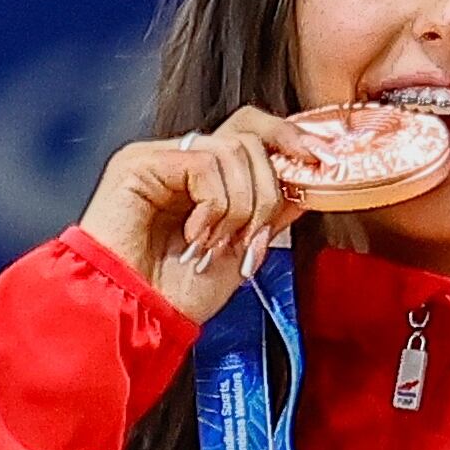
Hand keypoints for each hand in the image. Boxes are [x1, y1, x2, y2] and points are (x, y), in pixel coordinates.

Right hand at [76, 105, 329, 323]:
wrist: (131, 318)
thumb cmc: (173, 294)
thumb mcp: (241, 251)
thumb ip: (269, 214)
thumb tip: (304, 186)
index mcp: (202, 176)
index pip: (251, 132)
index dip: (287, 139)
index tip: (317, 162)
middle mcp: (180, 159)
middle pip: (249, 135)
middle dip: (268, 191)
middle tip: (254, 237)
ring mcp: (158, 157)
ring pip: (234, 150)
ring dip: (242, 207)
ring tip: (217, 244)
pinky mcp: (139, 163)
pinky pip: (204, 165)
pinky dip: (215, 206)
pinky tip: (197, 236)